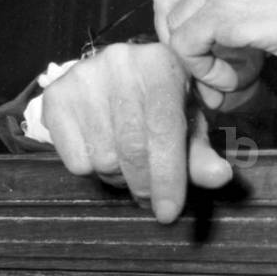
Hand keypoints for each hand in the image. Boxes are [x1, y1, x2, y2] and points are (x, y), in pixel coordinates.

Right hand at [41, 42, 232, 222]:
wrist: (119, 74)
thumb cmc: (162, 103)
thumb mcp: (188, 122)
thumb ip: (201, 154)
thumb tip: (220, 177)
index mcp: (161, 63)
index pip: (164, 130)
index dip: (168, 177)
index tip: (169, 213)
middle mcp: (121, 62)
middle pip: (132, 148)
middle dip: (145, 185)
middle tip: (151, 199)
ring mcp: (83, 76)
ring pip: (103, 158)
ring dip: (119, 177)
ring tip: (129, 165)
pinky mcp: (56, 95)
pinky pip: (75, 159)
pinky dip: (92, 170)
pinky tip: (104, 151)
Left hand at [151, 0, 276, 91]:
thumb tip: (192, 37)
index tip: (196, 22)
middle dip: (184, 35)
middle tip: (221, 57)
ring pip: (173, 27)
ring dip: (203, 60)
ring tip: (242, 69)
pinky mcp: (229, 11)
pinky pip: (186, 48)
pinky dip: (208, 71)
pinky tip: (243, 75)